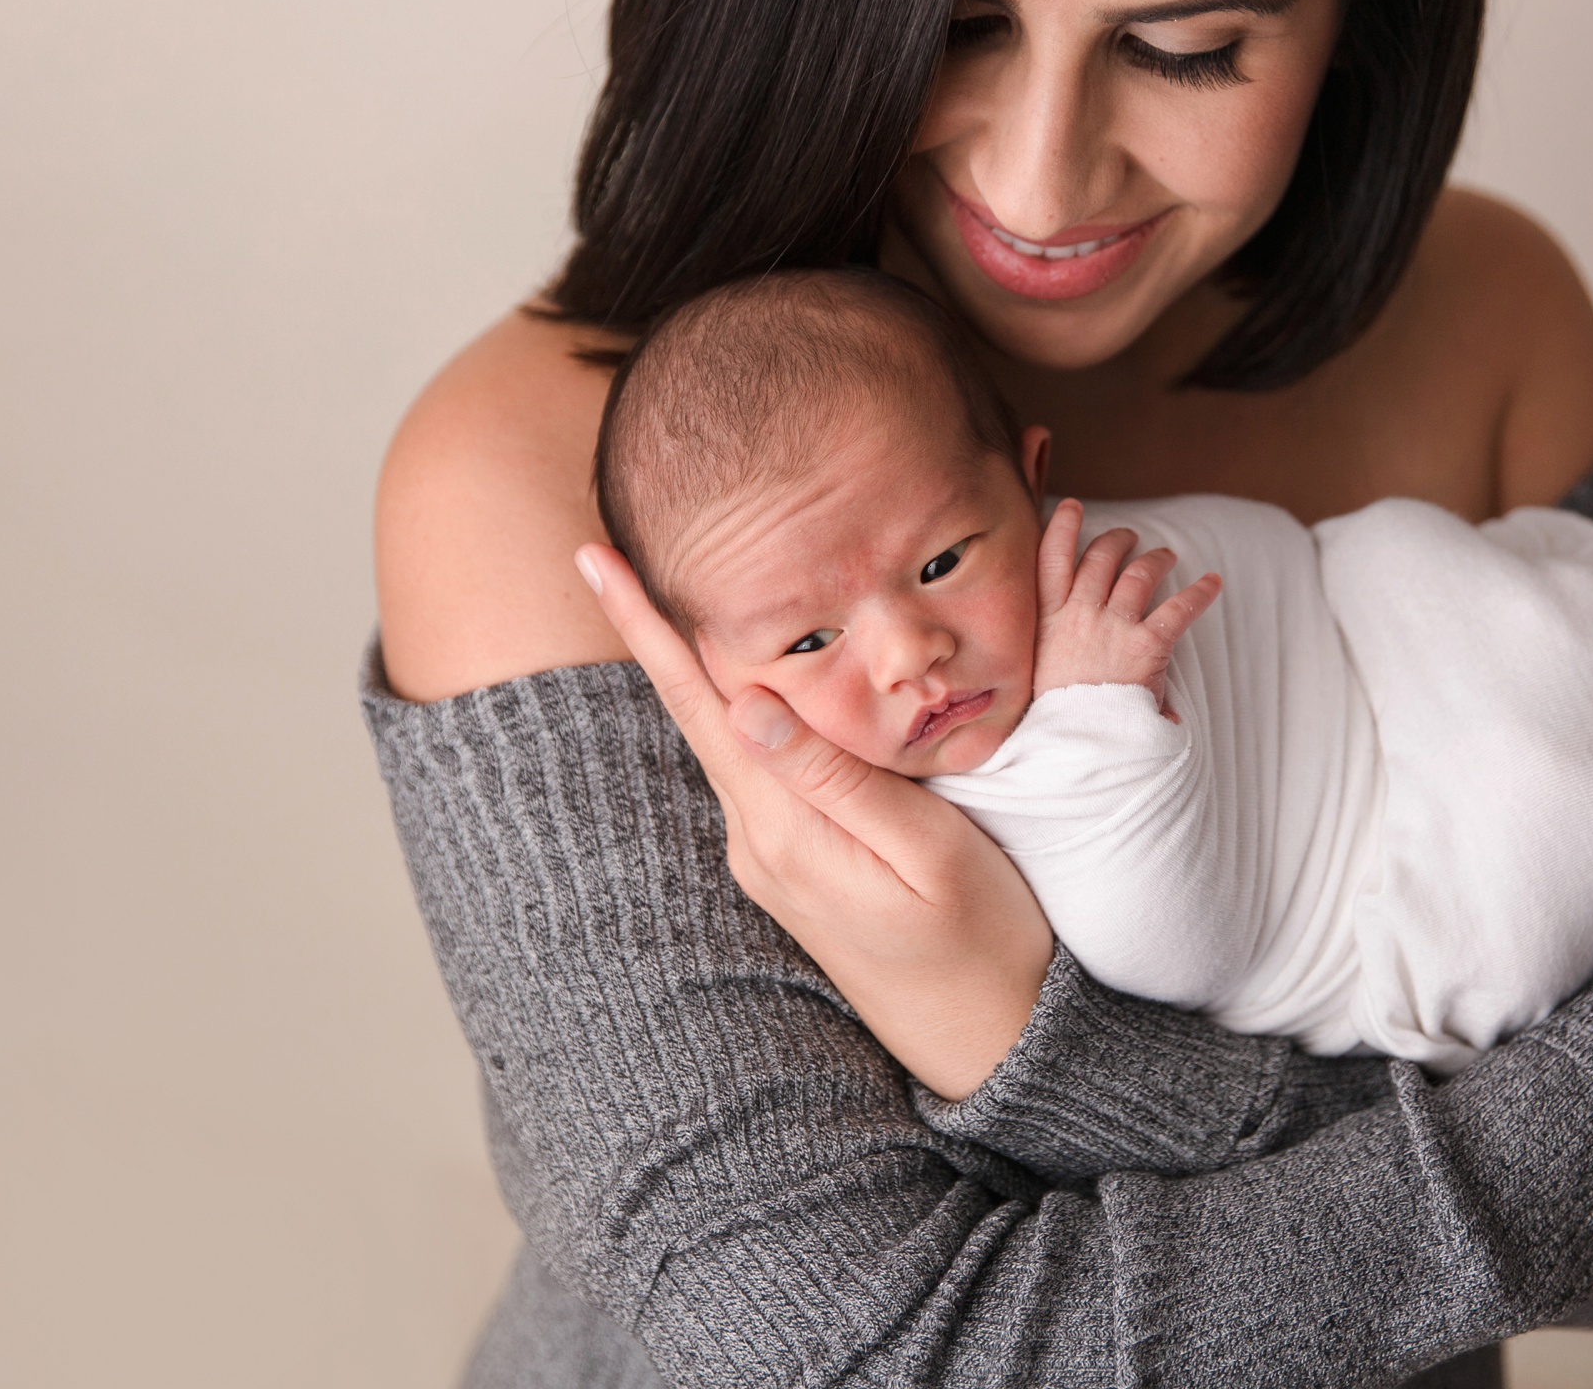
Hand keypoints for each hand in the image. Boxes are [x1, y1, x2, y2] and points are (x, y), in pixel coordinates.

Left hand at [575, 543, 1054, 1099]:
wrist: (994, 1041)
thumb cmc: (986, 939)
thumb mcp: (928, 849)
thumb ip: (837, 777)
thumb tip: (747, 702)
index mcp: (783, 831)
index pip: (703, 705)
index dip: (650, 628)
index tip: (597, 558)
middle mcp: (759, 843)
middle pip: (700, 714)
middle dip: (656, 633)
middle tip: (607, 550)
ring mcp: (772, 860)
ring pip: (729, 739)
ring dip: (701, 669)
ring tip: (666, 593)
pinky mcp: (797, 867)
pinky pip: (760, 770)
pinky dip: (744, 712)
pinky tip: (752, 682)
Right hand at [1032, 499, 1222, 716]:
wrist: (1074, 742)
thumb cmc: (1055, 716)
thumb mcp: (1033, 677)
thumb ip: (1048, 654)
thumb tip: (1061, 660)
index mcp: (1046, 621)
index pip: (1049, 560)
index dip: (1062, 528)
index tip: (1072, 508)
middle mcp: (1078, 614)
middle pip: (1099, 558)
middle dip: (1116, 541)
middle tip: (1128, 538)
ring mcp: (1112, 627)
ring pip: (1137, 574)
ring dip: (1154, 558)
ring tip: (1165, 554)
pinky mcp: (1145, 645)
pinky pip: (1178, 609)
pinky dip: (1199, 593)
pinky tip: (1213, 583)